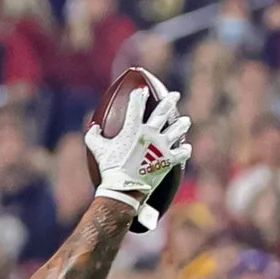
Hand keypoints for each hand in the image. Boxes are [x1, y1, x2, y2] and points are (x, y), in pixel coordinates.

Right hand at [85, 71, 186, 203]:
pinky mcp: (169, 160)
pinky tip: (186, 148)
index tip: (142, 90)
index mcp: (133, 128)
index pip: (137, 106)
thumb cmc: (109, 168)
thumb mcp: (97, 149)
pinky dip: (184, 150)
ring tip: (185, 121)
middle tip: (175, 95)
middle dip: (169, 101)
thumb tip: (93, 127)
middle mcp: (151, 134)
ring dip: (182, 124)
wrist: (124, 187)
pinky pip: (181, 153)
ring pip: (177, 130)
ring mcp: (162, 147)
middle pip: (163, 112)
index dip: (139, 96)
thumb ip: (94, 136)